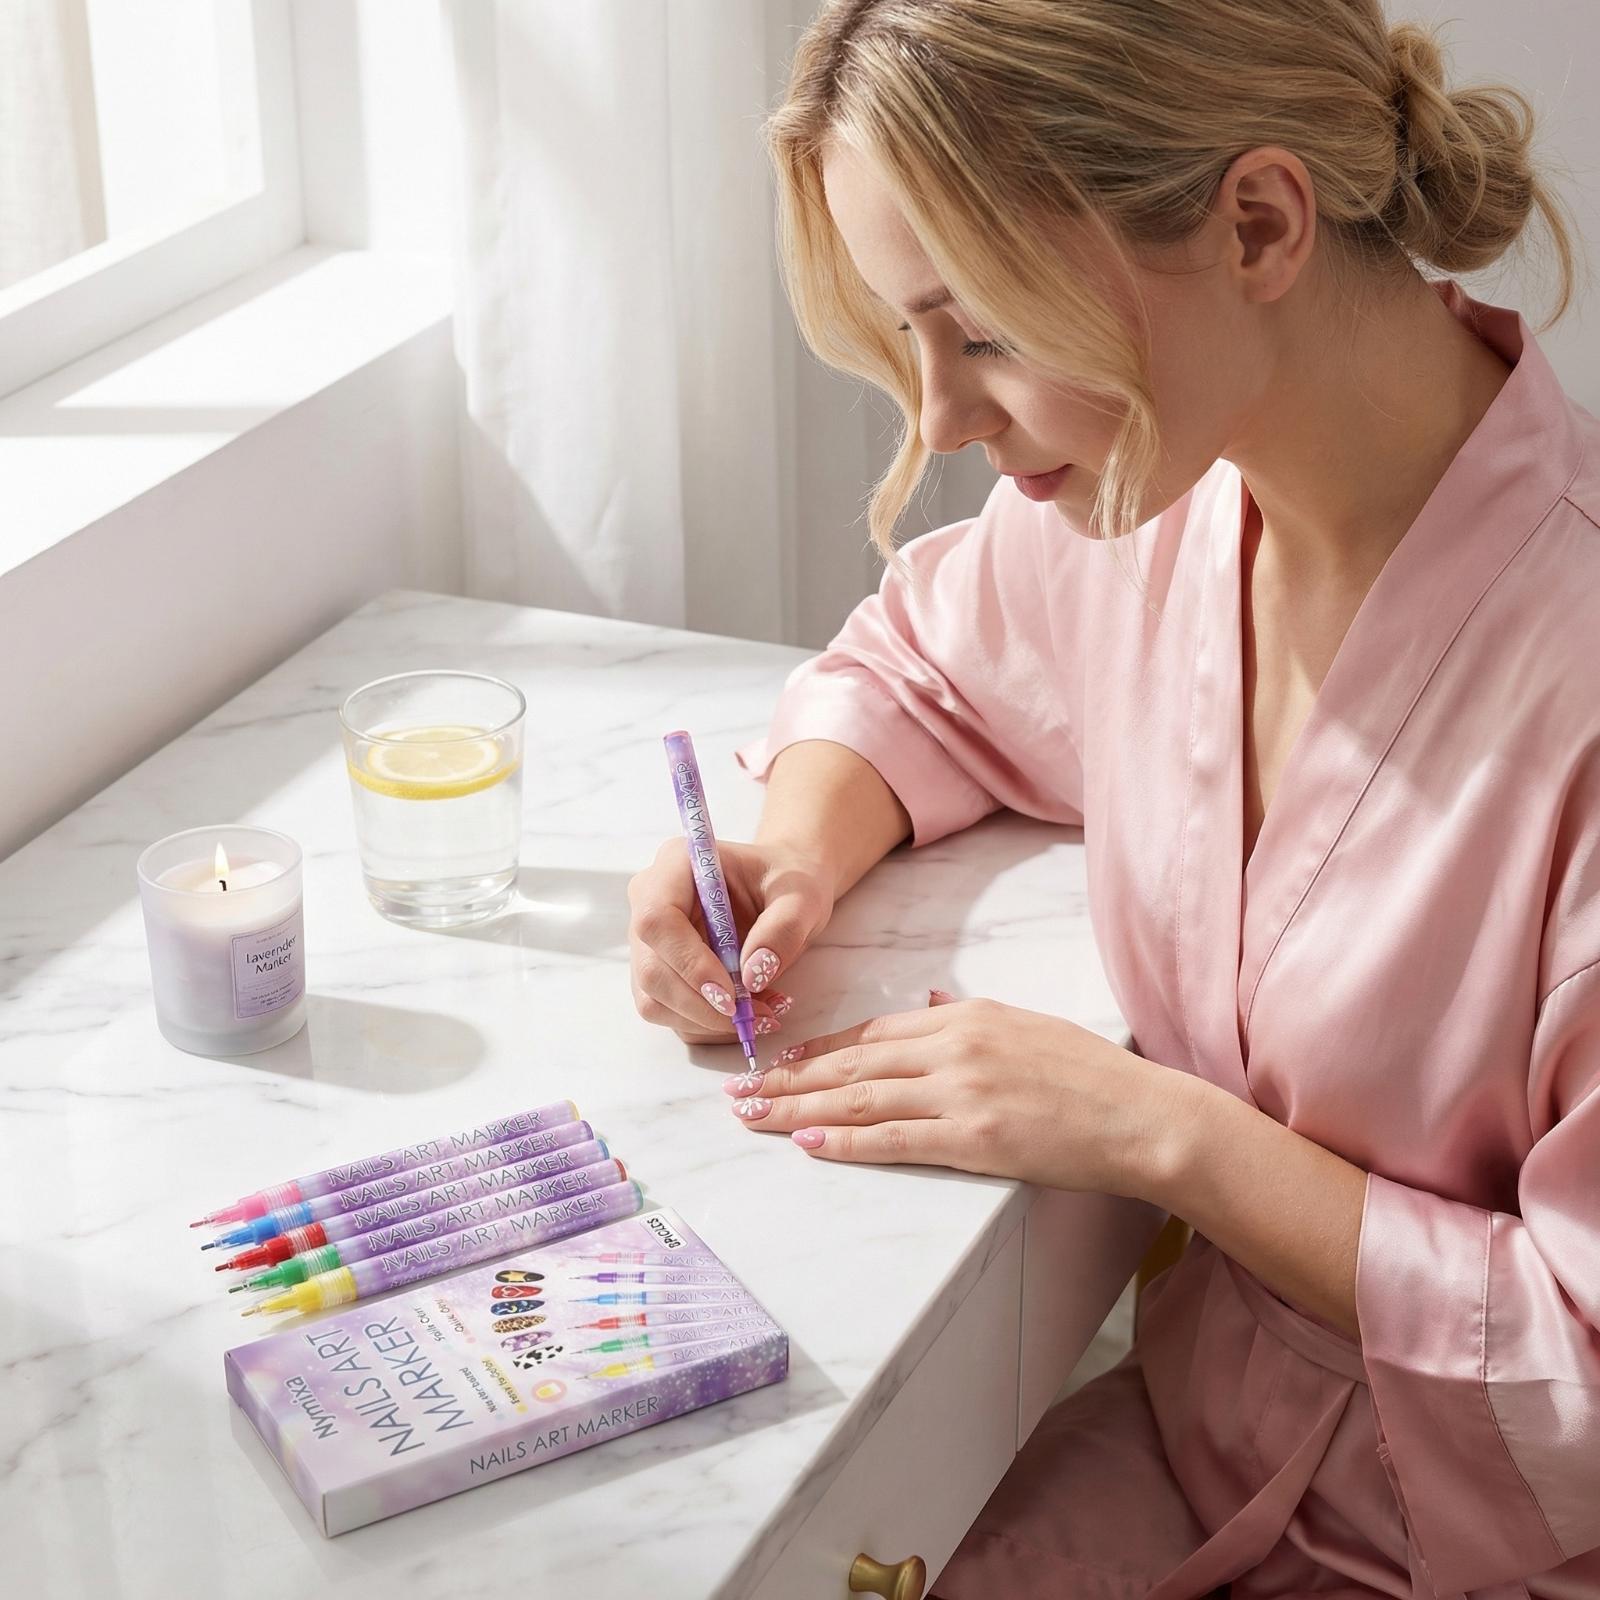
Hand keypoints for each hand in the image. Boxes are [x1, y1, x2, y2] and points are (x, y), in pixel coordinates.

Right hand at [628, 837, 834, 1044]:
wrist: (782, 891)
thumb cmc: (789, 883)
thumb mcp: (802, 897)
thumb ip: (784, 929)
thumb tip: (752, 976)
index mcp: (676, 864)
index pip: (657, 919)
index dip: (689, 963)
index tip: (733, 995)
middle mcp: (649, 899)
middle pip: (651, 969)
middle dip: (702, 1005)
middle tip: (757, 1016)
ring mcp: (649, 940)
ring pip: (654, 999)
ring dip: (707, 1021)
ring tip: (762, 1013)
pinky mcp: (659, 971)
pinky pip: (669, 1013)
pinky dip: (708, 1025)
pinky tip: (748, 1013)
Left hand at [722, 994, 1188, 1199]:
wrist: (1141, 1115)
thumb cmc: (1089, 1074)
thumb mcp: (1022, 1023)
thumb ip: (964, 1015)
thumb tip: (924, 1000)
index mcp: (964, 1016)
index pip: (872, 1031)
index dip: (817, 1048)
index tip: (777, 1060)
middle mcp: (954, 1046)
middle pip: (851, 1062)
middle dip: (787, 1077)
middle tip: (738, 1089)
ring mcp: (962, 1092)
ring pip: (859, 1097)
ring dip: (797, 1107)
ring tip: (752, 1116)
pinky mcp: (975, 1140)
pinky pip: (893, 1139)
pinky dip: (844, 1140)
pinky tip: (807, 1142)